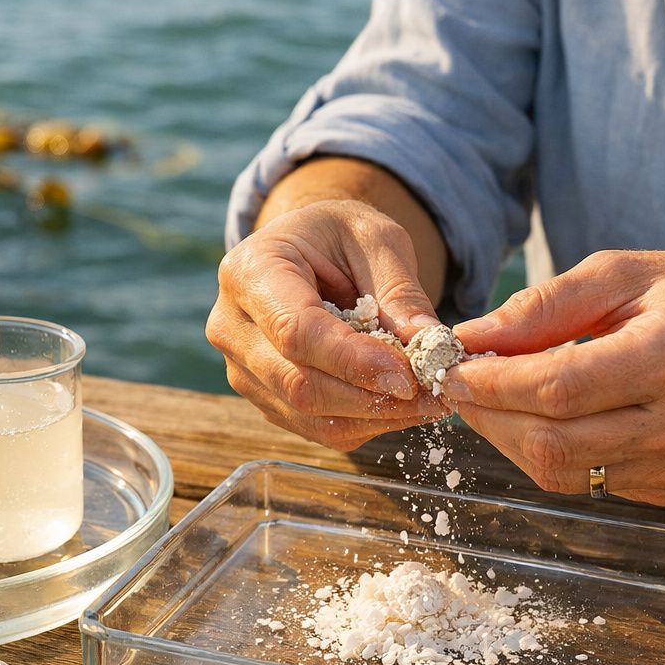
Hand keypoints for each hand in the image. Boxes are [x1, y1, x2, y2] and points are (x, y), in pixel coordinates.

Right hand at [207, 200, 449, 449]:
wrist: (306, 250)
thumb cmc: (337, 236)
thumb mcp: (376, 240)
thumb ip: (400, 291)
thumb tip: (428, 346)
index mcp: (250, 272)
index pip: (296, 331)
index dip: (353, 361)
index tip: (409, 375)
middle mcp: (232, 326)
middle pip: (299, 383)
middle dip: (371, 396)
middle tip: (432, 394)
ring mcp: (242, 368)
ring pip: (309, 414)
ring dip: (375, 416)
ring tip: (427, 401)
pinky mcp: (264, 397)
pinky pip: (315, 428)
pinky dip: (365, 422)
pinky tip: (400, 404)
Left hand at [444, 249, 664, 504]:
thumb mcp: (634, 272)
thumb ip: (548, 305)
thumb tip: (472, 336)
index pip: (556, 388)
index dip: (490, 383)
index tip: (450, 365)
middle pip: (549, 442)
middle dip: (488, 414)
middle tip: (462, 382)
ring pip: (559, 472)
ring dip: (509, 437)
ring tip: (497, 395)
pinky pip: (587, 481)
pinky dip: (549, 450)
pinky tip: (547, 414)